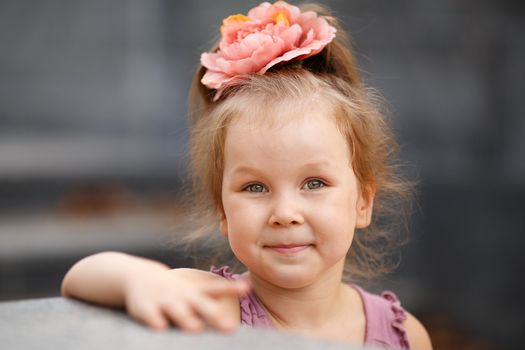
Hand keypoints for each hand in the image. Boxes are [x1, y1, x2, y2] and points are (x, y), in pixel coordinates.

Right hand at [123, 268, 249, 332]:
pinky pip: (151, 316)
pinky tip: (161, 329)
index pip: (217, 289)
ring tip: (196, 328)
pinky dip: (156, 321)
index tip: (246, 287)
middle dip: (214, 315)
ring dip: (187, 319)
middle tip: (230, 327)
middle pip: (200, 305)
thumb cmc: (177, 289)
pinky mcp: (146, 308)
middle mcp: (183, 296)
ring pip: (177, 311)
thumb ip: (221, 290)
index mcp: (196, 292)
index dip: (231, 289)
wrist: (139, 276)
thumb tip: (248, 286)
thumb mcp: (198, 289)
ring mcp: (165, 301)